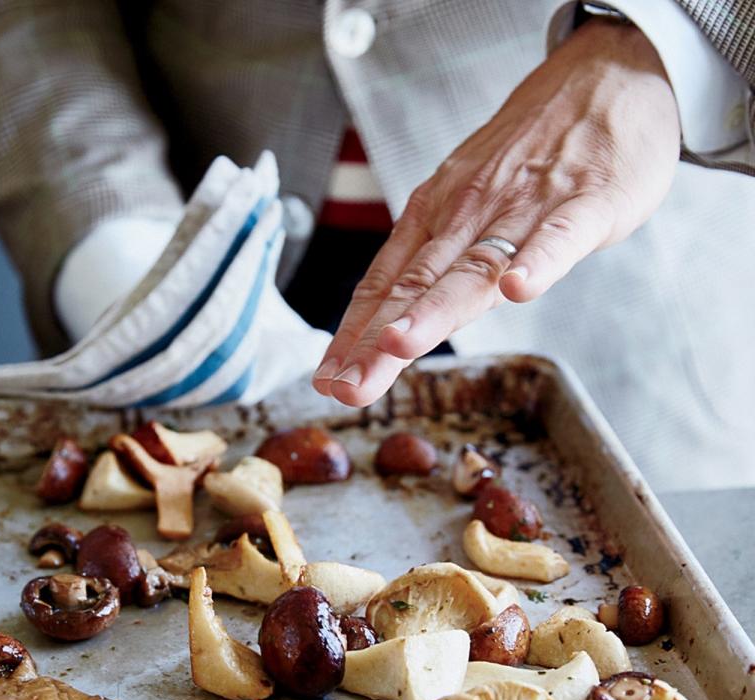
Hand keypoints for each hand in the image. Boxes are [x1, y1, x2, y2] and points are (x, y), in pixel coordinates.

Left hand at [312, 18, 680, 405]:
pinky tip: (518, 291)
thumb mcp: (464, 203)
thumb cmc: (530, 157)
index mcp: (433, 218)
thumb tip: (388, 321)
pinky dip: (538, 263)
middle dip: (375, 343)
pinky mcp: (583, 203)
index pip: (384, 285)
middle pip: (414, 289)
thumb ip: (436, 263)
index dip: (353, 336)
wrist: (605, 78)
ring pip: (471, 269)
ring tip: (397, 346)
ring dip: (432, 311)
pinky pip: (556, 238)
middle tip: (347, 387)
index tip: (326, 380)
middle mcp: (465, 215)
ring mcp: (521, 209)